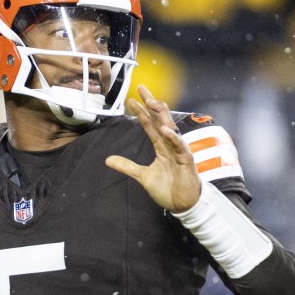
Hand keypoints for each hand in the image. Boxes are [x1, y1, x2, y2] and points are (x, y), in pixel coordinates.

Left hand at [104, 85, 200, 212]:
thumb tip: (108, 159)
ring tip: (153, 102)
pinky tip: (165, 129)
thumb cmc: (167, 189)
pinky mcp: (186, 161)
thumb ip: (127, 166)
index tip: (131, 100)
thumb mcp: (142, 176)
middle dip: (152, 104)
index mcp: (161, 147)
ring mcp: (179, 151)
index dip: (142, 112)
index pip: (150, 125)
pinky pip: (180, 147)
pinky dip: (173, 138)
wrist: (181, 205)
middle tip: (142, 89)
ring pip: (171, 128)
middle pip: (160, 120)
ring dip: (162, 115)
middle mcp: (170, 145)